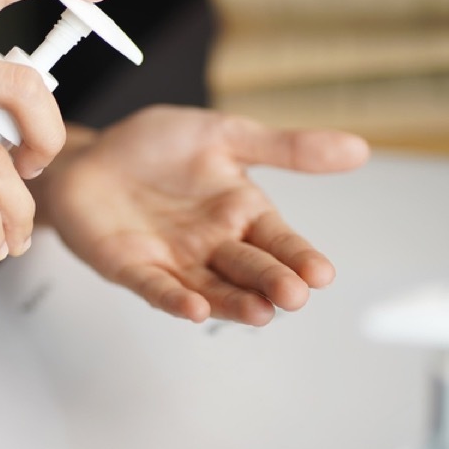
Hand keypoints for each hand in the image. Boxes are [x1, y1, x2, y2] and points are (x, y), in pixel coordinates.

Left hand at [35, 105, 369, 324]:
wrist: (89, 154)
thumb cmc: (153, 147)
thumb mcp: (224, 135)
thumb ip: (286, 148)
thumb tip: (358, 148)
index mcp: (240, 212)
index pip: (279, 241)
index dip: (299, 257)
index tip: (321, 273)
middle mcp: (213, 244)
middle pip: (250, 269)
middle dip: (272, 283)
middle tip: (293, 295)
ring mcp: (174, 260)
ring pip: (212, 288)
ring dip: (234, 303)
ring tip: (259, 312)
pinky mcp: (133, 268)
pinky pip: (157, 288)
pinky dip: (175, 299)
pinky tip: (194, 308)